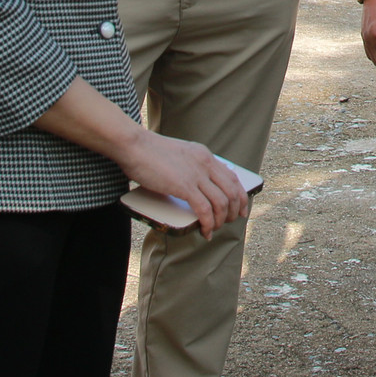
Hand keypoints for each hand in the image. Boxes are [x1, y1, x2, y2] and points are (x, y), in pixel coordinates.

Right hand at [118, 129, 250, 238]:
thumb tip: (194, 187)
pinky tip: (205, 231)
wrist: (134, 145)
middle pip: (232, 191)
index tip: (241, 209)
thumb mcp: (179, 154)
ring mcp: (196, 174)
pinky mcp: (184, 186)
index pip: (232, 177)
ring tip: (213, 229)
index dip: (240, 196)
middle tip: (228, 222)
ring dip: (221, 220)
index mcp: (205, 155)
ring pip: (221, 203)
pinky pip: (205, 210)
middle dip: (234, 211)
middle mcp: (205, 164)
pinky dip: (208, 224)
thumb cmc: (148, 151)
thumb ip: (190, 167)